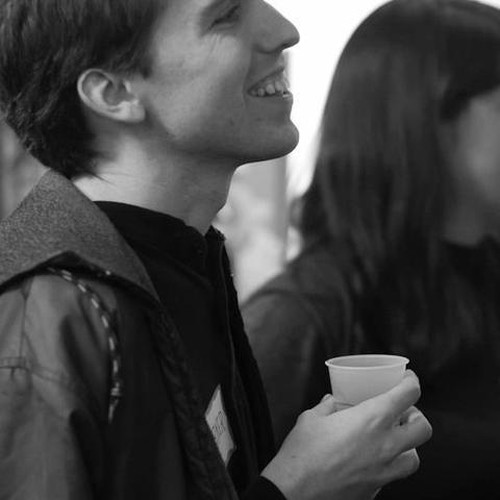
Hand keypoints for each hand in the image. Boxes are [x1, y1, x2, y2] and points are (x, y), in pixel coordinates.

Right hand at [261, 370, 431, 499]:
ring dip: (408, 445)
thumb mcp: (311, 419)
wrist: (295, 493)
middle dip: (417, 416)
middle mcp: (384, 445)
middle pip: (423, 428)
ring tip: (391, 439)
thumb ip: (325, 407)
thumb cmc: (302, 454)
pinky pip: (393, 476)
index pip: (408, 395)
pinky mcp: (375, 491)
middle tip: (402, 411)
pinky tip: (370, 460)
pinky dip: (388, 465)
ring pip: (414, 458)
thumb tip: (330, 402)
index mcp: (371, 419)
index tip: (407, 379)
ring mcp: (383, 472)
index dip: (411, 382)